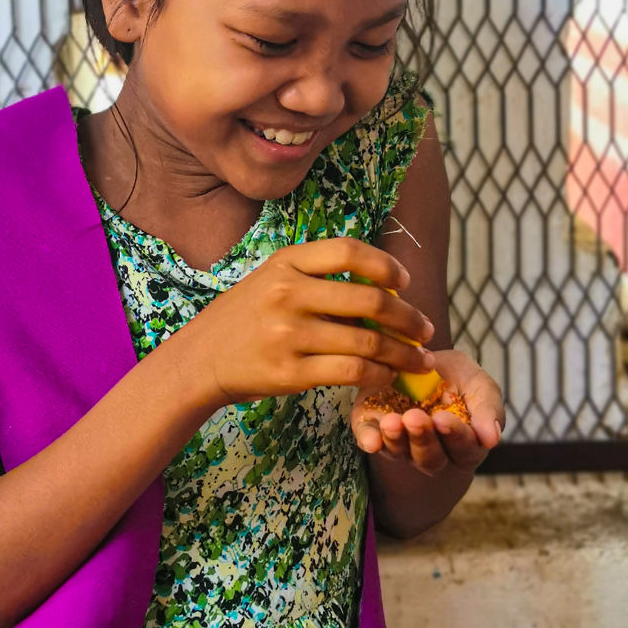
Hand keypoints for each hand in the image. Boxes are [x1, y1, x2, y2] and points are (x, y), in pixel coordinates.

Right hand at [186, 237, 436, 408]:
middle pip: (368, 300)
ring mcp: (289, 333)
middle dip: (408, 317)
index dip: (385, 265)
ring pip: (367, 342)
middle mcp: (287, 292)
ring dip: (403, 353)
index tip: (403, 282)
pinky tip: (388, 375)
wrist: (201, 358)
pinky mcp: (291, 372)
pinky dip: (379, 374)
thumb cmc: (246, 316)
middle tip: (426, 328)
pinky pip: (351, 372)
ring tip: (420, 359)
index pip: (349, 251)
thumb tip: (381, 286)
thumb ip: (317, 275)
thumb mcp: (272, 278)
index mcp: (286, 262)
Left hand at [350, 349, 504, 475]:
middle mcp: (431, 450)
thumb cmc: (456, 377)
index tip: (443, 419)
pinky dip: (369, 440)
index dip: (454, 435)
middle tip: (415, 418)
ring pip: (399, 452)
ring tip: (392, 422)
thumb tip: (492, 439)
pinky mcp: (373, 429)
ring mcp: (400, 443)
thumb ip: (488, 409)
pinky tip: (369, 440)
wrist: (418, 360)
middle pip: (429, 457)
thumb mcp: (478, 384)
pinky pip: (369, 440)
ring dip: (395, 440)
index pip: (463, 448)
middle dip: (422, 439)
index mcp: (463, 443)